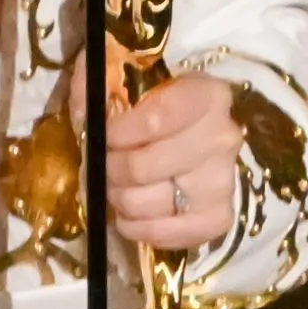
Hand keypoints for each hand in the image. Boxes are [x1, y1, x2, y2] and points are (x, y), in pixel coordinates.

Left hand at [94, 69, 247, 264]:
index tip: (99, 136)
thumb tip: (83, 120)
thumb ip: (97, 88)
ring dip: (121, 200)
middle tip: (101, 165)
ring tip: (113, 189)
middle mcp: (223, 138)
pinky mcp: (219, 215)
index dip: (118, 133)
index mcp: (206, 96)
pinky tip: (128, 218)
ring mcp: (223, 180)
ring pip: (154, 203)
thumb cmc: (155, 99)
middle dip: (110, 170)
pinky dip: (143, 231)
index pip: (157, 119)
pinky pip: (176, 234)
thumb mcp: (124, 74)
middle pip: (146, 168)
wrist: (194, 128)